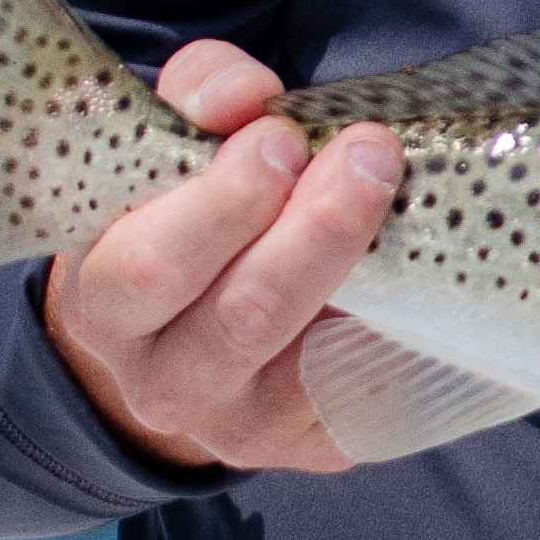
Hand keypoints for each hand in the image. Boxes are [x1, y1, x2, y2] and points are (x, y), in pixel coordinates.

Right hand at [34, 40, 400, 476]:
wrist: (182, 346)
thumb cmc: (183, 221)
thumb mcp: (166, 154)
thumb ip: (198, 99)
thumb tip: (246, 94)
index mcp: (105, 306)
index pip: (147, 266)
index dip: (220, 200)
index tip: (280, 133)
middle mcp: (163, 382)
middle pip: (241, 317)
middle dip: (312, 231)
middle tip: (364, 153)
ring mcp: (245, 427)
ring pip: (314, 358)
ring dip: (365, 262)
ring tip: (390, 182)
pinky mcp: (316, 445)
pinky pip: (373, 384)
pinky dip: (410, 318)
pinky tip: (433, 261)